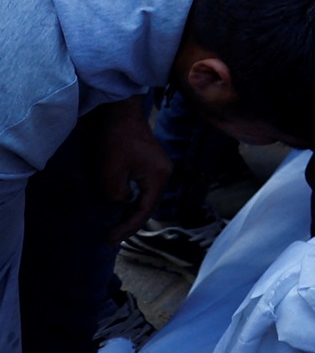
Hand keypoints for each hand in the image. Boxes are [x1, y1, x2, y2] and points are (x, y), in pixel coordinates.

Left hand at [85, 97, 169, 240]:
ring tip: (116, 226)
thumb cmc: (115, 141)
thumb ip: (116, 195)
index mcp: (158, 178)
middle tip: (112, 238)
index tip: (111, 239)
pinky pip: (144, 189)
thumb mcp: (110, 173)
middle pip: (150, 206)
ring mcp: (159, 168)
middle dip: (132, 223)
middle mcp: (164, 174)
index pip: (145, 210)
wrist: (120, 113)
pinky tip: (122, 206)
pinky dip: (133, 200)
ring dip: (132, 212)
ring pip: (147, 198)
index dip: (128, 227)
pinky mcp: (151, 164)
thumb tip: (120, 203)